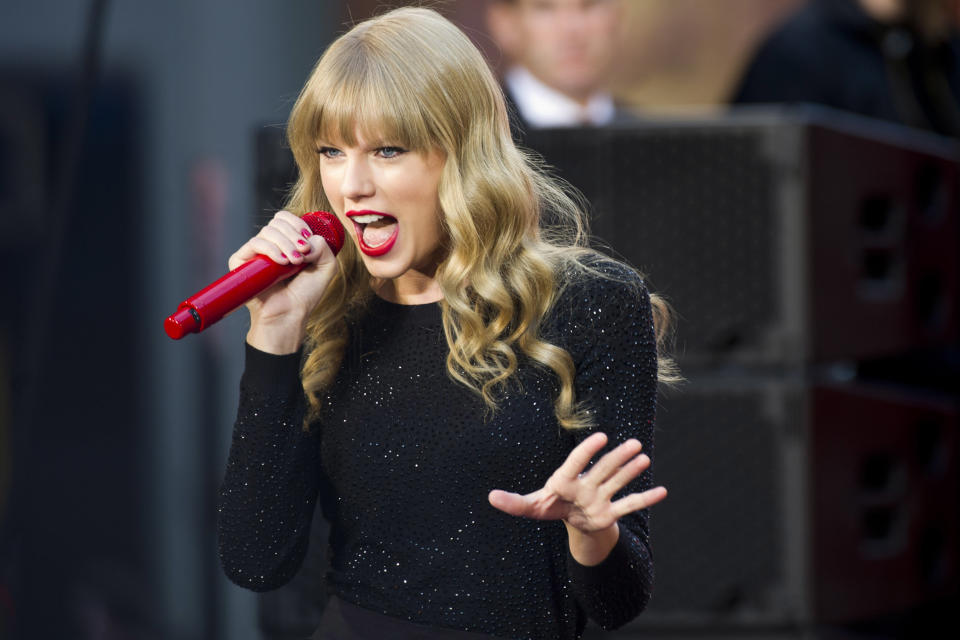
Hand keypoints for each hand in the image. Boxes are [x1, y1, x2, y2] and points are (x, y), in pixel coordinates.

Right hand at [228, 210, 339, 352]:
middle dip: (294, 235)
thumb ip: (324, 247)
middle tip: (303, 254)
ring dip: (285, 243)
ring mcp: (254, 253)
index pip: (285, 218)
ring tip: (295, 262)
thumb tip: (307, 238)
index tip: (308, 241)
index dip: (297, 224)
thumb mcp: (326, 267)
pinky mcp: (240, 261)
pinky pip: (254, 243)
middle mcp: (269, 245)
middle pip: (278, 222)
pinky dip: (270, 249)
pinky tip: (282, 263)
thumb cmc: (305, 294)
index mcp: (285, 242)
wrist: (289, 315)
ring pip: (267, 231)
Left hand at [488, 432, 666, 562]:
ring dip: (631, 471)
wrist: (570, 518)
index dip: (587, 450)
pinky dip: (645, 499)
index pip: (576, 462)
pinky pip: (629, 505)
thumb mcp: (530, 507)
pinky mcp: (609, 513)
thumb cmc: (549, 506)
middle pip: (602, 470)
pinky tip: (663, 492)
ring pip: (617, 482)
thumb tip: (491, 497)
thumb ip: (513, 503)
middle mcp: (586, 485)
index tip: (601, 437)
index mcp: (565, 480)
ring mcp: (600, 497)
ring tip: (645, 458)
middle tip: (634, 443)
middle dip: (617, 458)